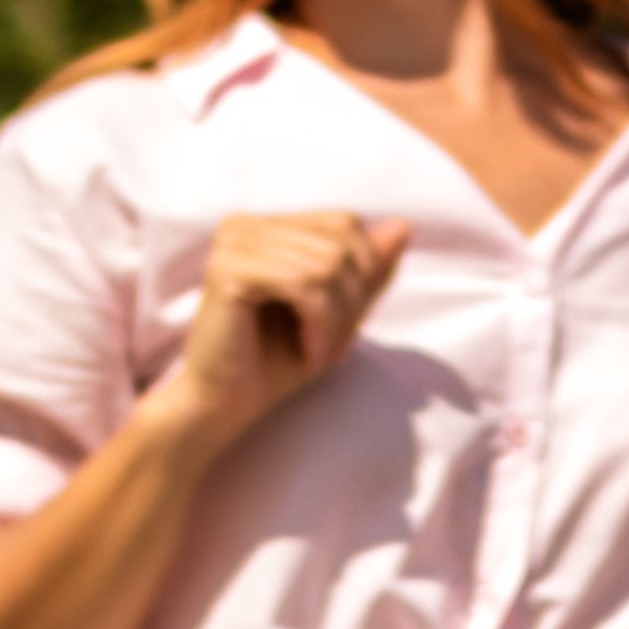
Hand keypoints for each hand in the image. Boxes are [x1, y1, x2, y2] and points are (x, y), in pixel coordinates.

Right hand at [168, 211, 409, 433]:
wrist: (225, 405)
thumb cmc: (276, 361)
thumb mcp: (337, 312)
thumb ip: (367, 270)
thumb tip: (403, 225)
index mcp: (265, 226)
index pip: (344, 223)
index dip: (363, 274)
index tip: (346, 327)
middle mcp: (244, 225)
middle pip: (341, 240)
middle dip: (352, 299)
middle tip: (335, 346)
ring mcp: (233, 244)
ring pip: (327, 265)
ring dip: (337, 319)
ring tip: (320, 352)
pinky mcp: (228, 271)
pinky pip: (305, 285)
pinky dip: (321, 324)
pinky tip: (309, 352)